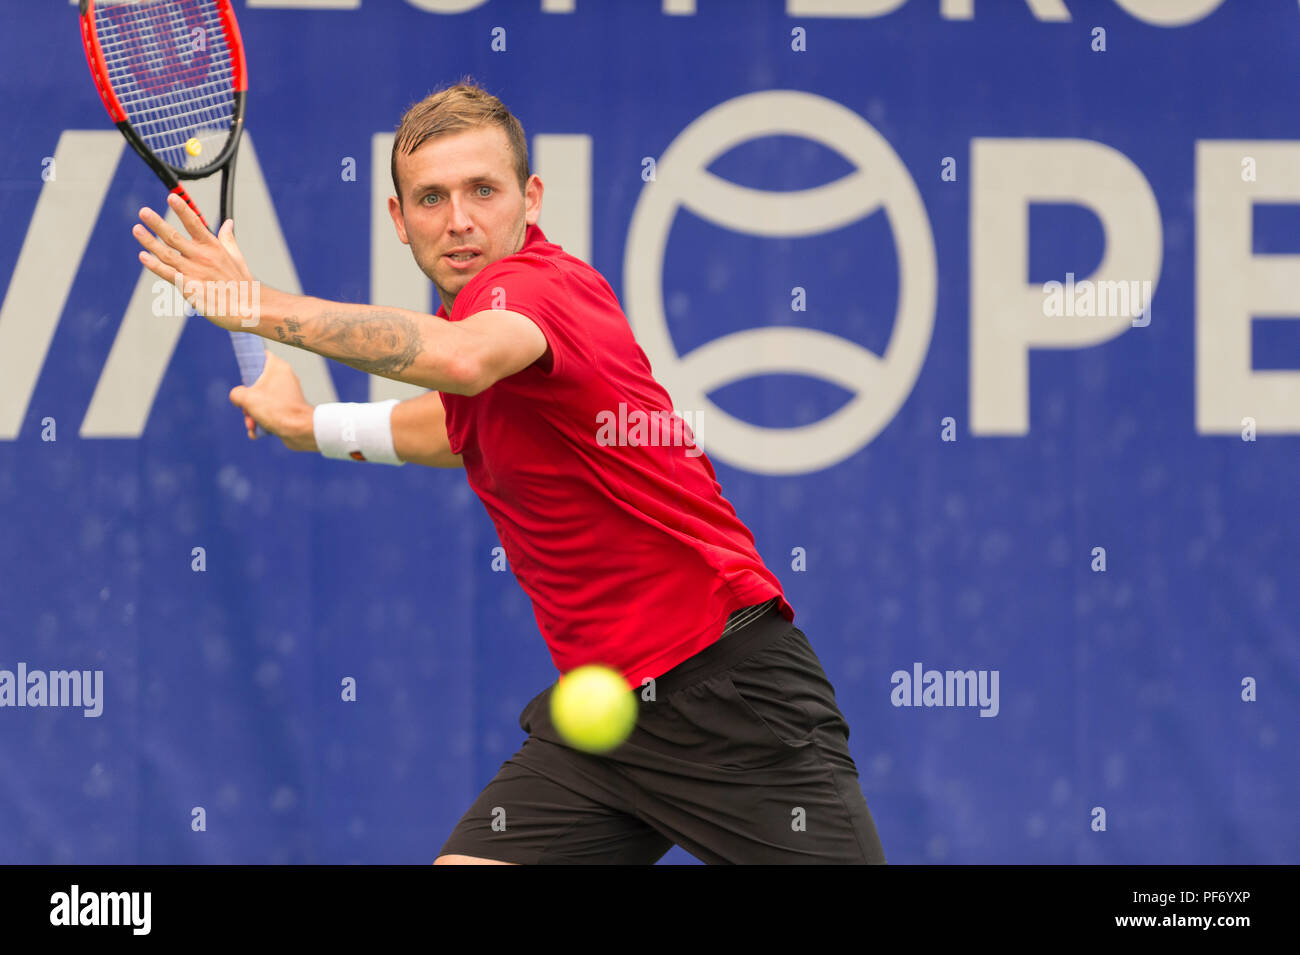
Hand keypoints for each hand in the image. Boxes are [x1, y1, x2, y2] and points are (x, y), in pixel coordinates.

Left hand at [133, 193, 258, 330]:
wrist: (248, 307)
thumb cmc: (242, 283)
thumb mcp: (236, 257)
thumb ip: (228, 238)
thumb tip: (228, 223)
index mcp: (213, 247)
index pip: (195, 223)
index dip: (182, 209)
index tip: (171, 197)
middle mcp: (202, 257)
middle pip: (174, 237)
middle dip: (157, 223)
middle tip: (143, 212)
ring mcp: (194, 271)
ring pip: (166, 253)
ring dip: (150, 241)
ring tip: (137, 229)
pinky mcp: (188, 287)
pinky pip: (168, 274)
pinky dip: (155, 265)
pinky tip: (143, 256)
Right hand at [228, 351, 317, 449]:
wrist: (300, 430)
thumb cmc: (276, 410)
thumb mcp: (246, 399)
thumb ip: (236, 393)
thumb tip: (237, 397)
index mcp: (278, 367)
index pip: (261, 356)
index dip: (249, 364)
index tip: (243, 376)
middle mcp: (285, 377)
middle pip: (257, 383)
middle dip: (247, 400)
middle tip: (246, 409)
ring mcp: (287, 392)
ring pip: (262, 399)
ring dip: (252, 414)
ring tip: (252, 424)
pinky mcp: (289, 406)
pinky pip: (271, 410)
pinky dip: (263, 420)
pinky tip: (257, 430)